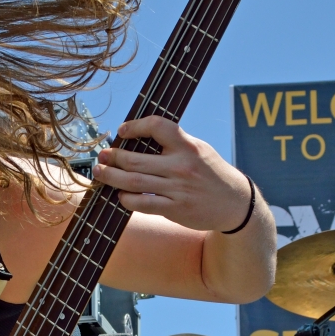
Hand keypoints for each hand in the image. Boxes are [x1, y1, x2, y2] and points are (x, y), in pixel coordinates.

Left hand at [94, 117, 252, 231]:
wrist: (234, 203)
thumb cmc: (212, 173)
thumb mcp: (200, 149)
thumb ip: (175, 143)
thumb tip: (141, 136)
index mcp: (188, 146)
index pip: (157, 127)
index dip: (135, 127)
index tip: (122, 131)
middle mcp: (181, 167)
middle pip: (136, 160)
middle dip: (113, 157)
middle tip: (102, 156)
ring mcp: (177, 189)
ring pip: (135, 182)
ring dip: (112, 177)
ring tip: (100, 172)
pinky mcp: (175, 209)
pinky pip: (143, 204)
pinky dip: (128, 199)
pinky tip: (120, 194)